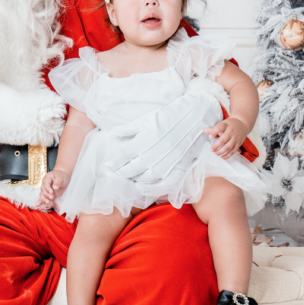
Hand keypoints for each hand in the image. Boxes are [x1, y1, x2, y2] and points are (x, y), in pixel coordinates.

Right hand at [39, 169, 69, 206]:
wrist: (63, 178)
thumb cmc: (61, 176)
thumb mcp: (60, 177)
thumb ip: (57, 181)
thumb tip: (55, 187)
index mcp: (47, 178)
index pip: (45, 184)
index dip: (47, 188)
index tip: (51, 192)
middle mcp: (44, 184)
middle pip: (43, 190)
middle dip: (47, 195)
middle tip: (52, 197)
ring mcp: (46, 190)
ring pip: (42, 195)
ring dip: (44, 199)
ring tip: (48, 202)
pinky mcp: (47, 194)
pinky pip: (43, 198)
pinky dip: (40, 202)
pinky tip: (37, 205)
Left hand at [106, 89, 222, 183]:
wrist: (196, 116)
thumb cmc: (169, 116)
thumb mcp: (147, 119)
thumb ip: (128, 129)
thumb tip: (113, 134)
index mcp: (148, 137)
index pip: (126, 154)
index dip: (115, 162)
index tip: (107, 166)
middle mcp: (158, 151)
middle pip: (135, 167)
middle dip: (122, 172)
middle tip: (115, 174)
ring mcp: (171, 160)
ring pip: (148, 177)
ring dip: (135, 180)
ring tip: (128, 179)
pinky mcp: (181, 167)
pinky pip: (165, 183)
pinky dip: (153, 188)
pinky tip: (143, 188)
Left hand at [203, 117, 248, 158]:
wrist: (243, 124)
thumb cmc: (230, 125)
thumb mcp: (222, 124)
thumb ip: (213, 129)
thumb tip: (204, 129)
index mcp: (226, 125)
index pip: (220, 127)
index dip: (214, 132)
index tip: (210, 136)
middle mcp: (231, 132)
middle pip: (224, 139)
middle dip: (217, 145)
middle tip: (211, 149)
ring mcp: (235, 138)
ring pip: (228, 146)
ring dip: (221, 151)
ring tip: (215, 153)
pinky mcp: (238, 144)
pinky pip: (233, 151)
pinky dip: (227, 155)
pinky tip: (222, 157)